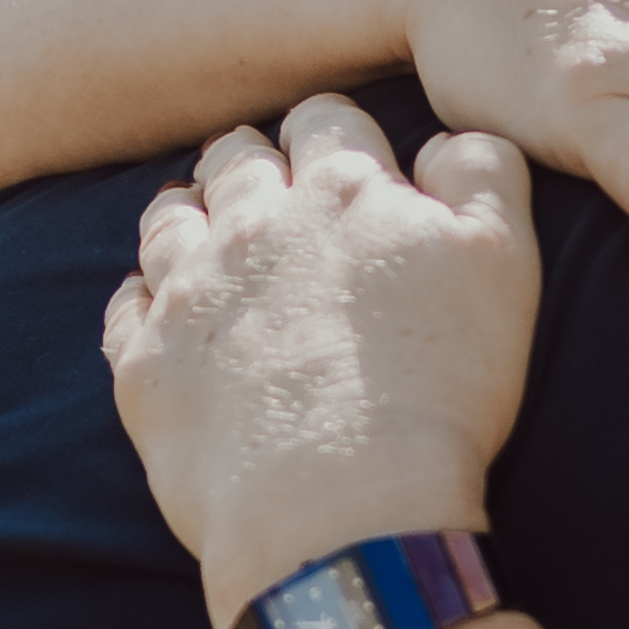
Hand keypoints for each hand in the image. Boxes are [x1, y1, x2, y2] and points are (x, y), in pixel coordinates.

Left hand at [104, 96, 540, 628]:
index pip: (326, 118)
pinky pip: (123, 307)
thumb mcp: (505, 261)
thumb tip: (439, 142)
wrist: (347, 510)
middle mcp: (252, 225)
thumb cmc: (444, 389)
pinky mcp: (146, 365)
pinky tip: (161, 310)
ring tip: (207, 231)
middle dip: (255, 160)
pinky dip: (141, 298)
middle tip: (272, 189)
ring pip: (168, 218)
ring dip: (190, 214)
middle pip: (237, 158)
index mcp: (342, 190)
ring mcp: (188, 294)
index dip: (335, 129)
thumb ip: (483, 172)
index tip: (343, 154)